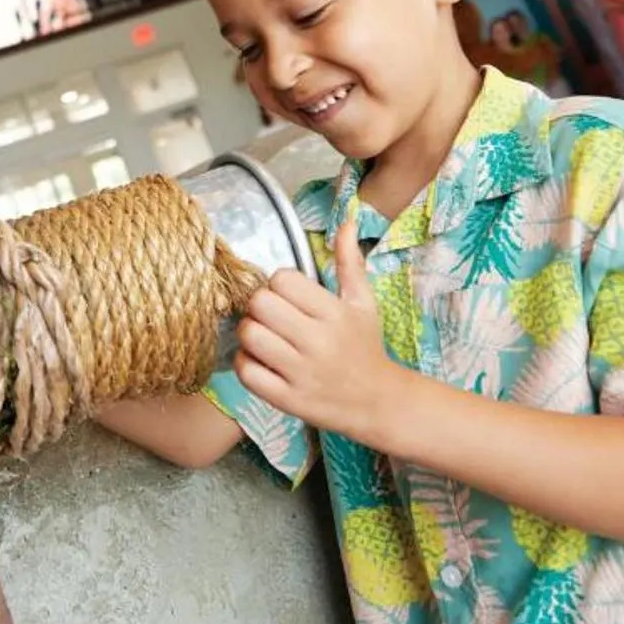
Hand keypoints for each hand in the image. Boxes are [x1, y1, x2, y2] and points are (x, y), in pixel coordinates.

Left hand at [231, 221, 409, 445]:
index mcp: (334, 313)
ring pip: (249, 336)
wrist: (378, 402)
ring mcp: (301, 372)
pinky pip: (246, 371)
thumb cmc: (366, 347)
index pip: (283, 280)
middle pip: (260, 304)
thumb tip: (348, 221)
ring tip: (264, 336)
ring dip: (249, 332)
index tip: (287, 296)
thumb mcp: (363, 302)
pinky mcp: (287, 399)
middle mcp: (317, 341)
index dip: (278, 284)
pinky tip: (260, 360)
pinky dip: (246, 362)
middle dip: (259, 306)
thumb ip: (349, 262)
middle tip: (270, 315)